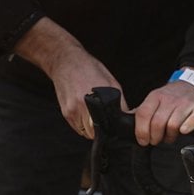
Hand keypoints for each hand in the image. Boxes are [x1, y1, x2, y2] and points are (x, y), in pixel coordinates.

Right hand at [14, 17, 123, 138]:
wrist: (65, 61)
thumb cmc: (89, 69)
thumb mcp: (112, 83)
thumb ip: (121, 103)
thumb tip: (128, 117)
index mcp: (97, 99)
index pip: (108, 127)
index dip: (112, 130)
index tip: (115, 127)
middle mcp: (83, 107)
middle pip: (96, 133)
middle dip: (102, 130)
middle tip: (105, 121)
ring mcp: (72, 111)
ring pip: (86, 133)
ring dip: (92, 129)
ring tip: (94, 116)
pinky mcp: (65, 113)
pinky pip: (77, 128)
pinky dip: (83, 125)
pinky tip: (85, 113)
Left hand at [133, 72, 193, 145]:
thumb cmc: (173, 97)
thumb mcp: (155, 99)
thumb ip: (143, 111)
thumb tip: (128, 123)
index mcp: (155, 96)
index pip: (143, 114)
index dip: (141, 131)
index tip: (143, 141)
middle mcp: (169, 99)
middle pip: (157, 122)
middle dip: (155, 137)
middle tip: (156, 141)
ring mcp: (185, 104)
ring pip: (173, 125)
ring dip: (170, 136)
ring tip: (169, 137)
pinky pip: (192, 121)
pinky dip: (187, 128)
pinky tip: (183, 131)